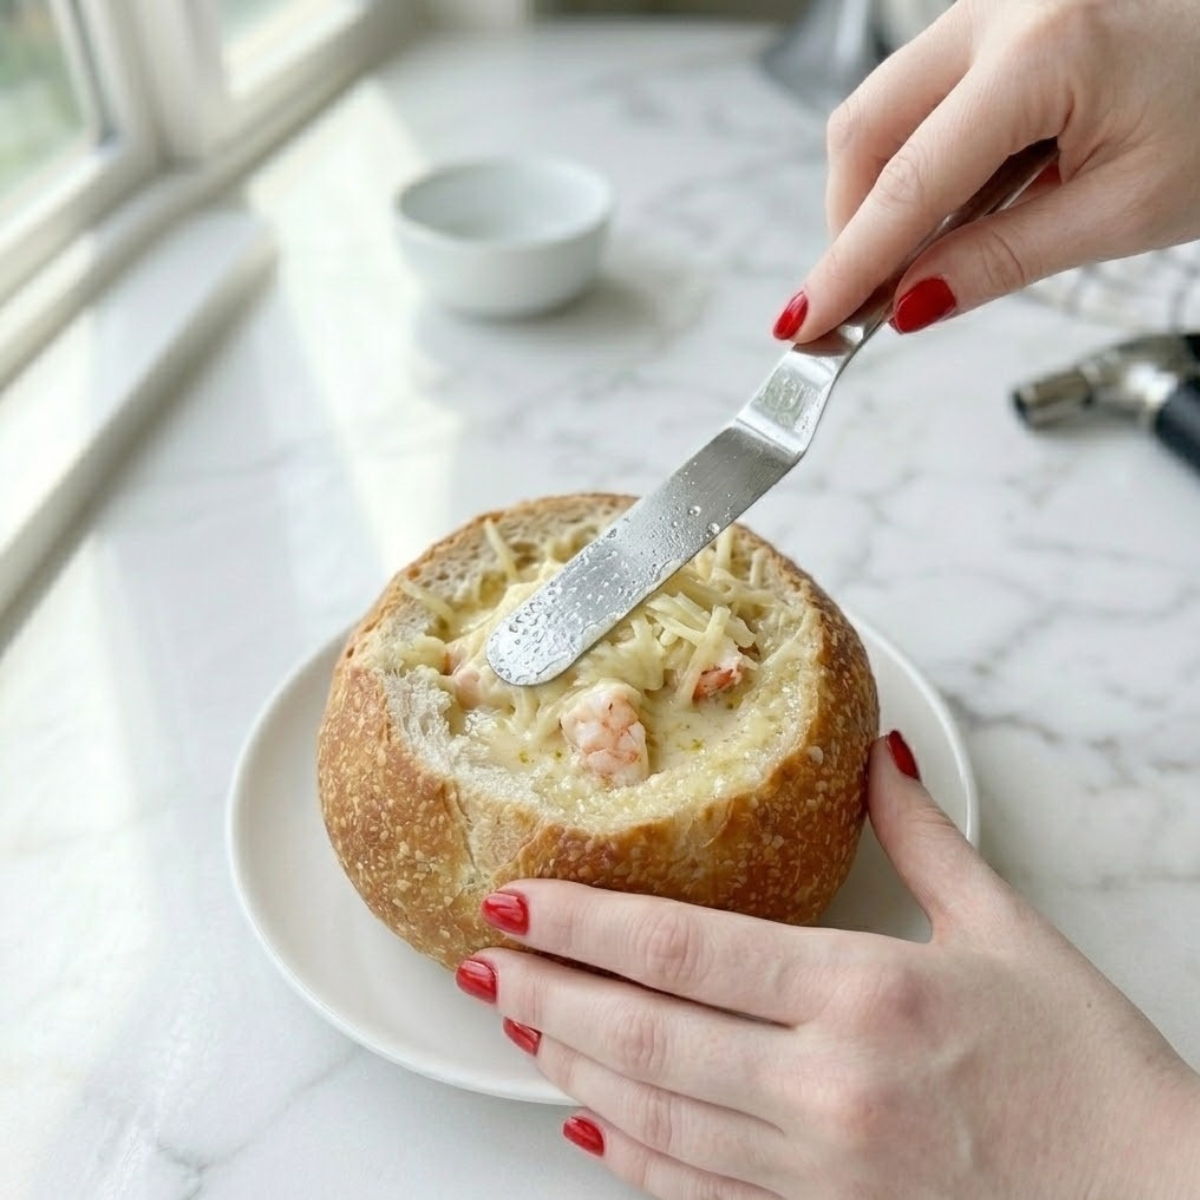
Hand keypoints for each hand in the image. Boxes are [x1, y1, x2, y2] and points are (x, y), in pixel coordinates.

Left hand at [456, 735, 1199, 1199]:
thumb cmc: (1087, 1068)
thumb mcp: (1006, 931)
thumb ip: (924, 837)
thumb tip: (883, 754)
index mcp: (865, 994)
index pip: (682, 951)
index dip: (583, 925)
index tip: (514, 901)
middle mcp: (826, 1087)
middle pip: (643, 1035)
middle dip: (546, 993)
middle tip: (479, 960)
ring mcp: (817, 1172)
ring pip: (650, 1115)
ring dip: (568, 1065)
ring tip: (512, 1021)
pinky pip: (694, 1193)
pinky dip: (627, 1157)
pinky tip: (581, 1122)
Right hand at [773, 0, 1199, 341]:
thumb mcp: (1124, 211)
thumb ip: (1002, 259)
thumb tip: (909, 301)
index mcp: (1044, 50)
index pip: (909, 183)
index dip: (848, 265)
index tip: (805, 323)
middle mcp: (1005, 6)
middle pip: (866, 128)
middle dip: (850, 224)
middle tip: (862, 301)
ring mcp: (998, 3)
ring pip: (884, 106)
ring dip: (881, 193)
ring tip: (921, 259)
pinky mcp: (1003, 16)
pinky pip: (923, 91)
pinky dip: (916, 160)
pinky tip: (952, 208)